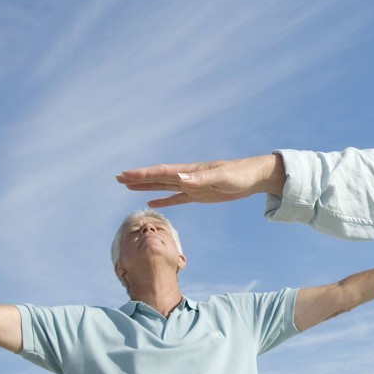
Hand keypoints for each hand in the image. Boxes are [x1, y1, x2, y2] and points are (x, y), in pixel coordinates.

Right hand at [116, 154, 284, 206]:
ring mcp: (193, 185)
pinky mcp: (200, 195)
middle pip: (158, 177)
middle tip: (118, 178)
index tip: (124, 174)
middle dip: (138, 178)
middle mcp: (188, 176)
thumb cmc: (240, 175)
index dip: (142, 174)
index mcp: (190, 171)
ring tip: (127, 186)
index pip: (161, 172)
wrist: (255, 177)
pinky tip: (153, 202)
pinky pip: (177, 198)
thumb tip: (178, 178)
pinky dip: (164, 199)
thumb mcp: (221, 178)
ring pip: (164, 186)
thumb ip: (200, 179)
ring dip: (146, 186)